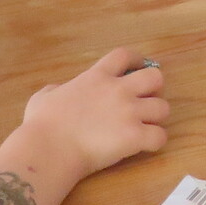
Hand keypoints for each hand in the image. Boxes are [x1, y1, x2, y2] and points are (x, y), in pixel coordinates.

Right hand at [24, 46, 169, 175]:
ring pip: (163, 108)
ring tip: (146, 127)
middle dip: (154, 89)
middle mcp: (118, 90)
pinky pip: (160, 137)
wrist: (49, 149)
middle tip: (144, 102)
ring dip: (156, 118)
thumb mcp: (43, 97)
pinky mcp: (135, 136)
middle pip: (155, 77)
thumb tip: (57, 91)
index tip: (139, 67)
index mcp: (96, 77)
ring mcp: (129, 112)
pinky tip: (145, 146)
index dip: (136, 60)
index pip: (124, 55)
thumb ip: (55, 90)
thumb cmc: (42, 124)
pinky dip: (156, 142)